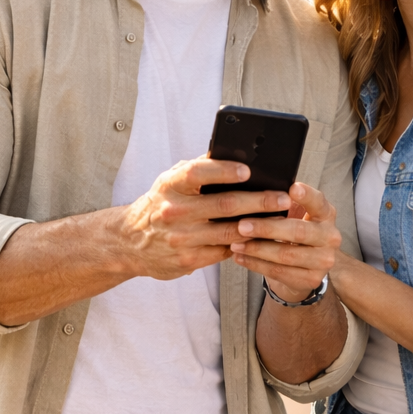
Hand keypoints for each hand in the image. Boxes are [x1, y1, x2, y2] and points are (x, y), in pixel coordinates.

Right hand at [116, 158, 292, 280]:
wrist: (129, 242)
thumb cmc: (159, 204)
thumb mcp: (170, 181)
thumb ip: (198, 169)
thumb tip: (233, 152)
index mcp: (170, 186)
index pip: (197, 173)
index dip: (224, 170)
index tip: (249, 170)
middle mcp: (174, 212)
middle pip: (224, 205)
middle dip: (259, 201)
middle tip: (283, 198)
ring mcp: (181, 239)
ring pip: (230, 232)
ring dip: (259, 225)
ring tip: (280, 218)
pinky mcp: (188, 261)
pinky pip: (225, 252)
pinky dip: (246, 244)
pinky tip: (263, 238)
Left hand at [229, 181, 340, 301]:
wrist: (305, 265)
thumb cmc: (294, 230)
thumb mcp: (295, 213)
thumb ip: (283, 202)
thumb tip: (255, 191)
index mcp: (326, 214)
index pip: (319, 202)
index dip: (307, 196)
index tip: (292, 188)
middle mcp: (330, 237)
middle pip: (298, 232)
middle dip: (267, 228)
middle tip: (241, 225)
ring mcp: (323, 260)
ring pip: (286, 254)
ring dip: (256, 249)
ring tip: (235, 243)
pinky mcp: (311, 279)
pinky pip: (279, 272)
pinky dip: (256, 264)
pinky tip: (240, 257)